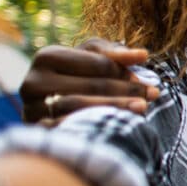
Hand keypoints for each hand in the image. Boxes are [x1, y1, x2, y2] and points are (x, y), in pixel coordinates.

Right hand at [20, 39, 157, 124]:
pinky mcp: (37, 132)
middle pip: (91, 85)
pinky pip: (71, 129)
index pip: (96, 63)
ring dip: (117, 108)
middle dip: (127, 90)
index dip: (124, 71)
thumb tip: (142, 55)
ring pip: (82, 108)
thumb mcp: (91, 58)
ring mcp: (32, 109)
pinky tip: (118, 127)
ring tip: (143, 108)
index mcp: (47, 57)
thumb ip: (115, 53)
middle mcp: (33, 82)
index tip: (147, 80)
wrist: (47, 110)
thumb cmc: (76, 77)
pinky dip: (96, 126)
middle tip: (154, 94)